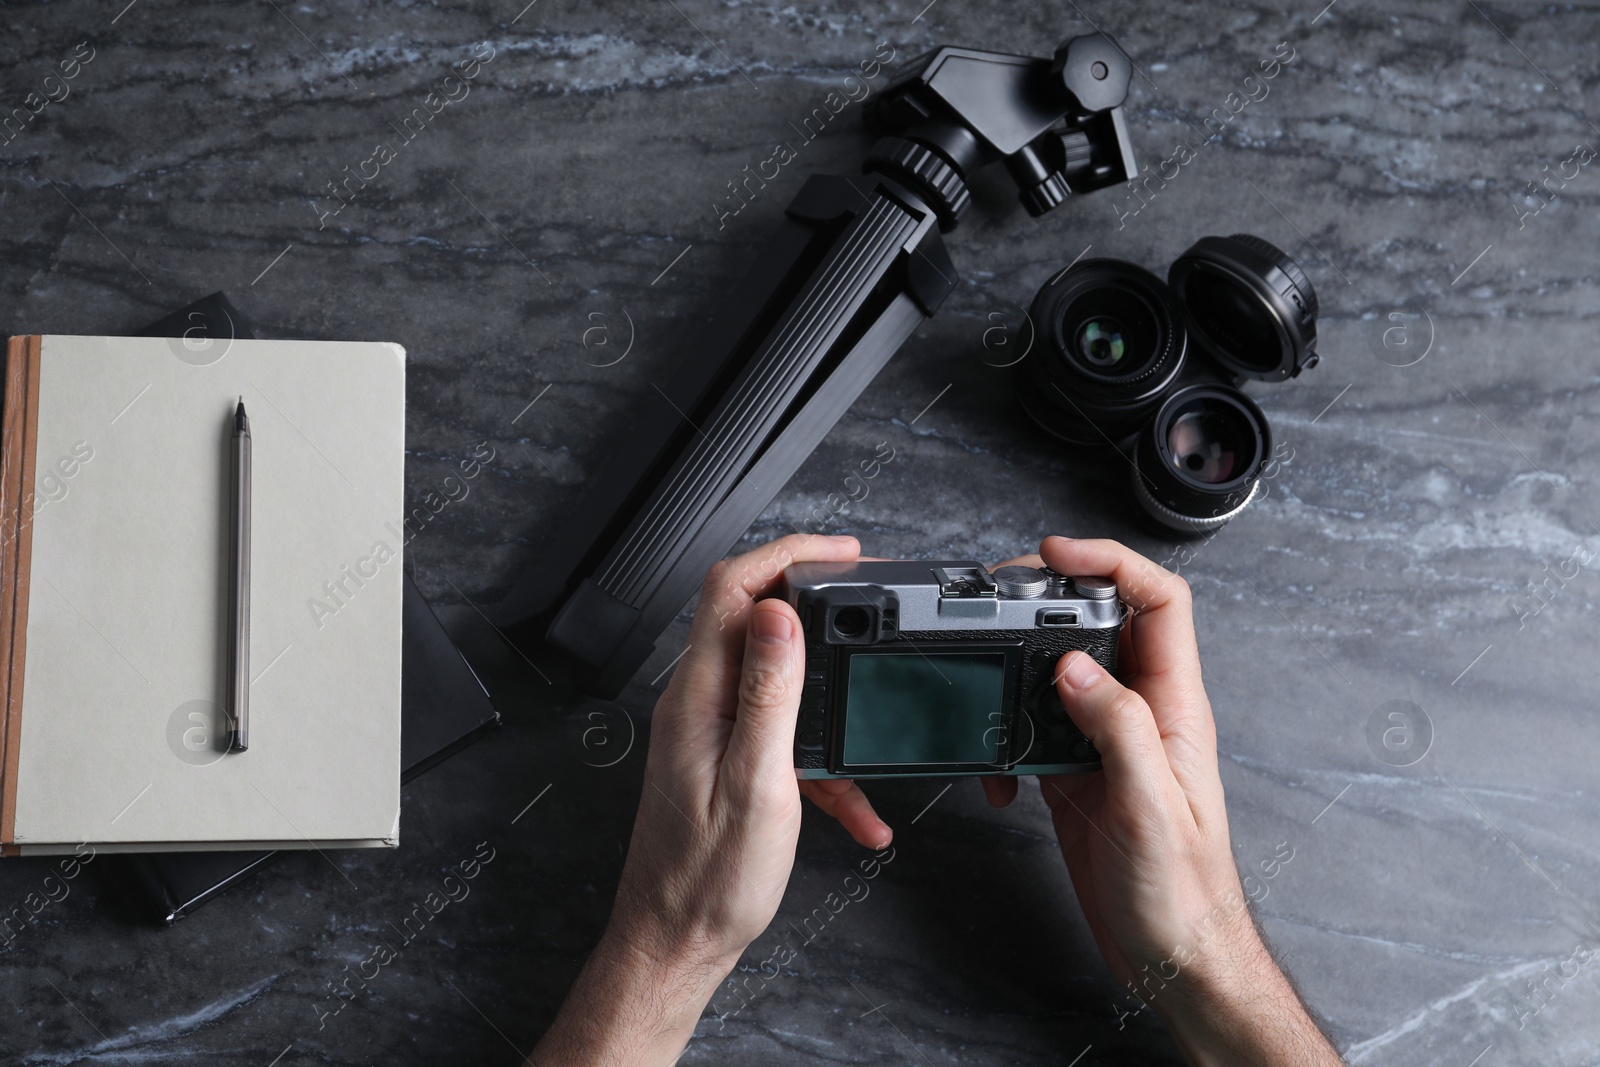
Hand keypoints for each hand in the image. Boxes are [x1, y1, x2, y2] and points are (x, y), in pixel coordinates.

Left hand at [531, 533, 889, 1065]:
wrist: (674, 943)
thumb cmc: (706, 880)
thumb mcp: (757, 783)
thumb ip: (769, 694)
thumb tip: (781, 613)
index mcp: (697, 696)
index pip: (732, 587)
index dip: (789, 553)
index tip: (843, 552)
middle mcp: (696, 701)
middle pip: (756, 619)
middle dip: (820, 607)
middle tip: (871, 607)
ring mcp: (708, 729)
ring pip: (777, 680)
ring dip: (828, 696)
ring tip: (872, 710)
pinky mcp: (723, 758)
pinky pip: (779, 734)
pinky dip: (822, 761)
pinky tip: (857, 807)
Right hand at [983, 537, 1340, 1065]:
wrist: (1173, 959)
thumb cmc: (1182, 895)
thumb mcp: (1150, 807)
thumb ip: (1116, 728)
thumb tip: (1074, 664)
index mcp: (1176, 709)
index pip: (1160, 603)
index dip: (1111, 562)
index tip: (1056, 554)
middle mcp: (1144, 716)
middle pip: (1101, 624)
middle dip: (1049, 600)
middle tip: (1000, 595)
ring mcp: (1108, 745)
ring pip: (1061, 673)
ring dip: (1018, 672)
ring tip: (984, 676)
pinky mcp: (1078, 776)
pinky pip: (1036, 730)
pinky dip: (1006, 738)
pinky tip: (997, 773)